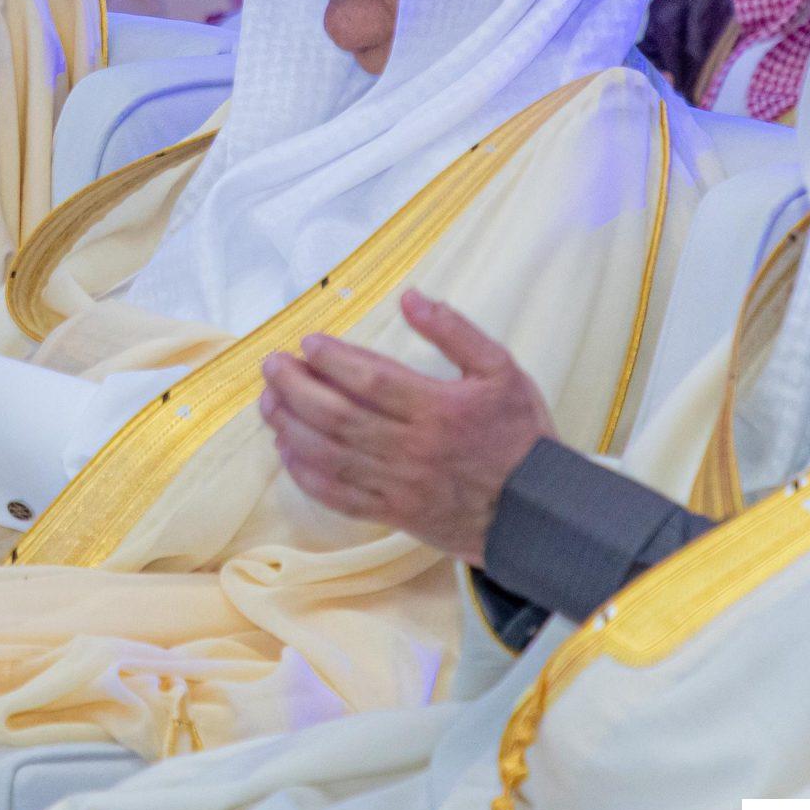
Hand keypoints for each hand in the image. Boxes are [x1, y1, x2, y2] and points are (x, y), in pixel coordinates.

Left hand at [259, 290, 555, 566]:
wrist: (541, 512)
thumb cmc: (520, 435)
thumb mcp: (501, 371)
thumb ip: (456, 331)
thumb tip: (411, 296)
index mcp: (440, 409)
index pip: (371, 379)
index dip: (331, 359)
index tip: (307, 342)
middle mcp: (414, 448)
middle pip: (337, 416)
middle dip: (294, 387)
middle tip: (272, 365)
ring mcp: (401, 484)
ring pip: (329, 455)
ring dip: (290, 426)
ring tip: (269, 402)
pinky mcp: (394, 513)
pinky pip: (338, 496)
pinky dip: (305, 475)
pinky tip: (286, 451)